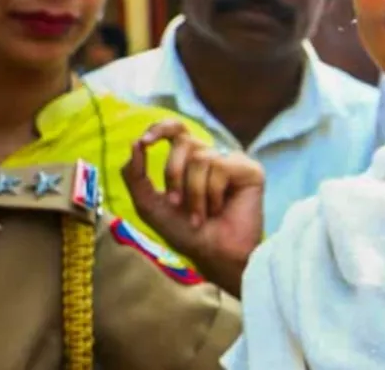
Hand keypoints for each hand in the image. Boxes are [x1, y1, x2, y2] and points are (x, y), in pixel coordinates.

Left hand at [123, 120, 264, 296]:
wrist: (213, 254)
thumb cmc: (185, 234)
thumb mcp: (150, 205)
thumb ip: (136, 176)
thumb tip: (134, 143)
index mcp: (188, 161)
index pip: (175, 129)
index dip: (160, 129)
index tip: (145, 143)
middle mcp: (211, 156)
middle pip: (184, 140)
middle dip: (173, 173)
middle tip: (176, 203)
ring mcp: (231, 161)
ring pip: (201, 158)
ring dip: (194, 193)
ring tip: (201, 215)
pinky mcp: (249, 170)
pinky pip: (222, 167)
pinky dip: (213, 193)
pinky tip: (220, 209)